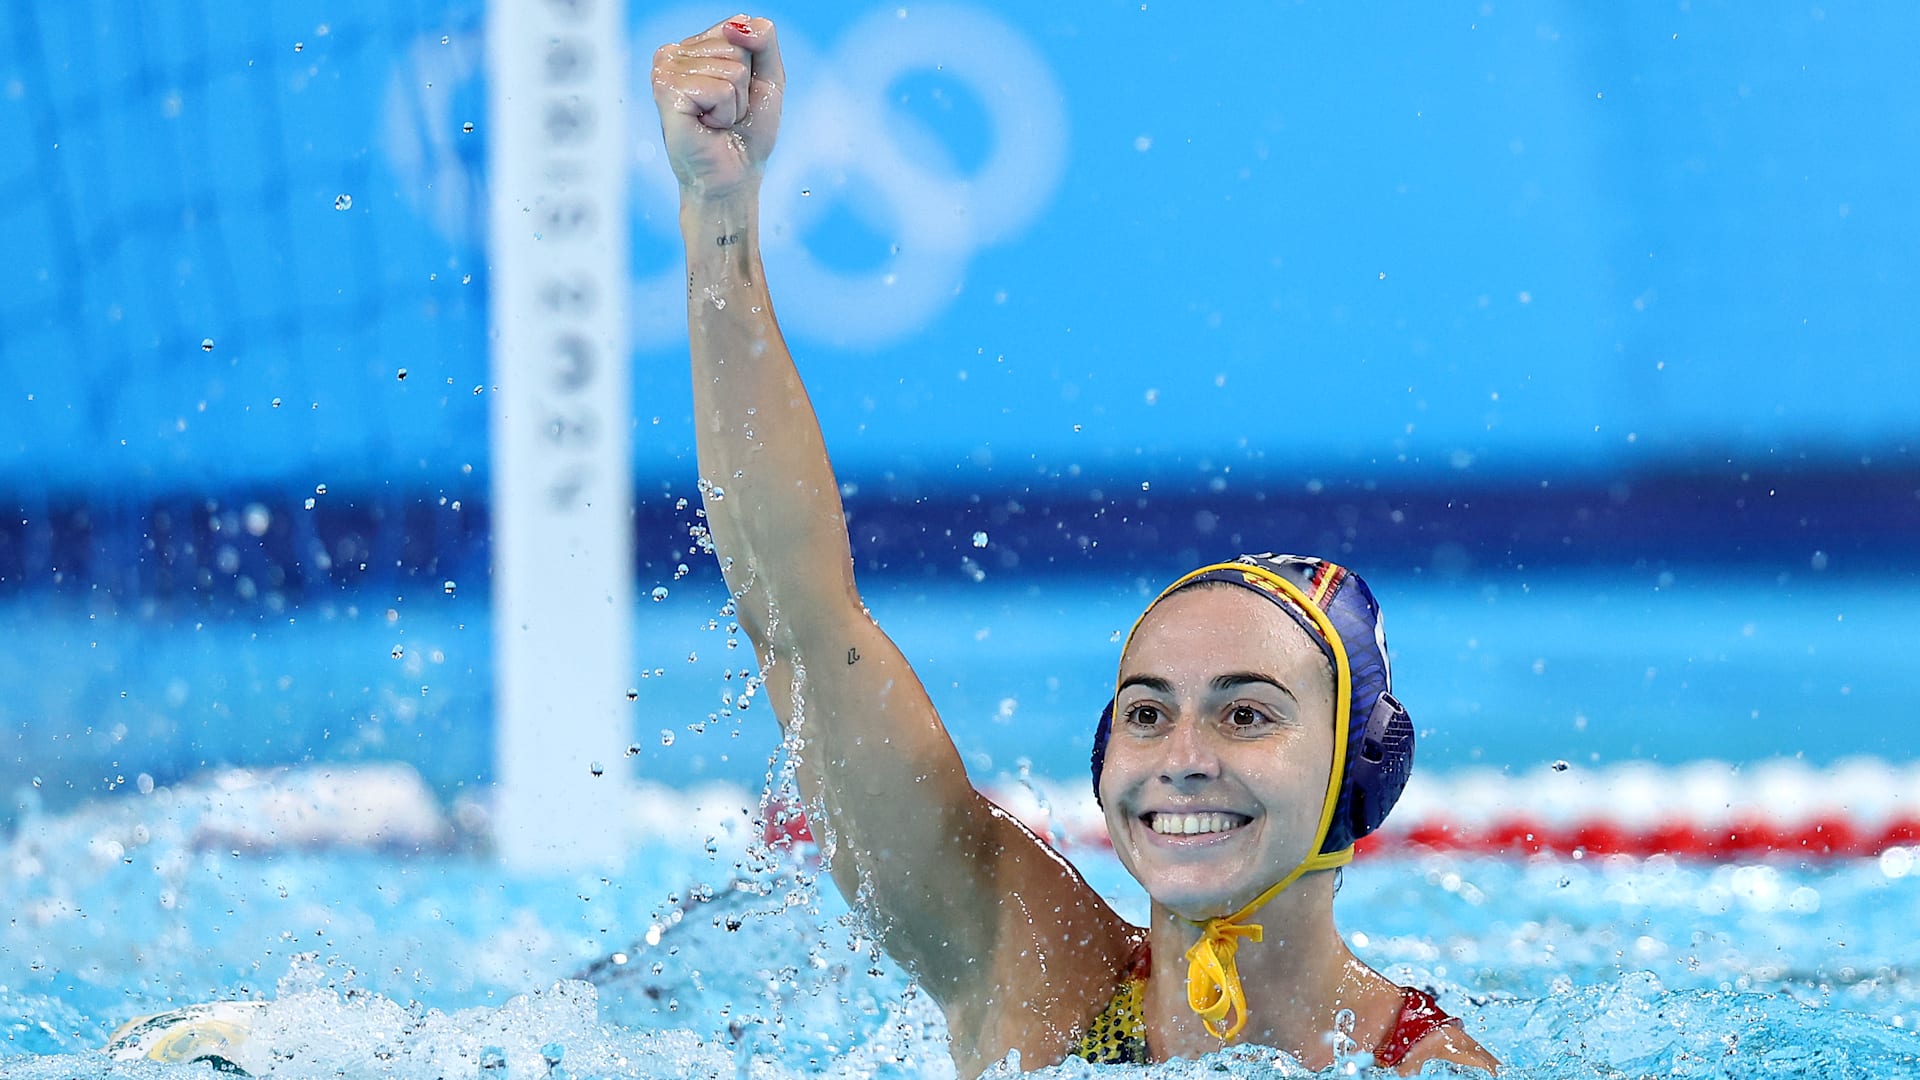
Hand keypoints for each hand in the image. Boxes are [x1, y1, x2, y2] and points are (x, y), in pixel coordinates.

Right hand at [651, 14, 784, 197]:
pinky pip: (720, 88)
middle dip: (742, 87)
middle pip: (735, 45)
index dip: (750, 67)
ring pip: (731, 68)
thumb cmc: (746, 133)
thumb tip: (737, 25)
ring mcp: (665, 70)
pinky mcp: (666, 90)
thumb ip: (763, 39)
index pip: (737, 27)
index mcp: (692, 47)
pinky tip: (706, 126)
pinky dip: (724, 113)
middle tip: (726, 112)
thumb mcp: (767, 77)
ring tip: (716, 121)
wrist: (734, 176)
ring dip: (733, 103)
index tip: (736, 95)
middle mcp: (673, 53)